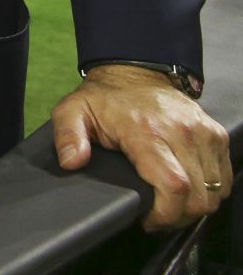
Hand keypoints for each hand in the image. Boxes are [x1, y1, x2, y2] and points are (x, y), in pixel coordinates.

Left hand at [52, 64, 233, 229]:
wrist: (134, 71)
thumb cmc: (105, 97)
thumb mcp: (73, 111)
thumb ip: (68, 136)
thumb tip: (71, 161)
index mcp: (146, 131)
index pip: (173, 186)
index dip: (164, 214)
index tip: (148, 219)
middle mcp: (181, 132)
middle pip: (197, 196)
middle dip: (178, 216)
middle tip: (158, 216)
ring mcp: (203, 133)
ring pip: (214, 190)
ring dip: (195, 205)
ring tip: (171, 205)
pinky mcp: (216, 133)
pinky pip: (223, 176)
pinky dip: (210, 190)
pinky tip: (189, 190)